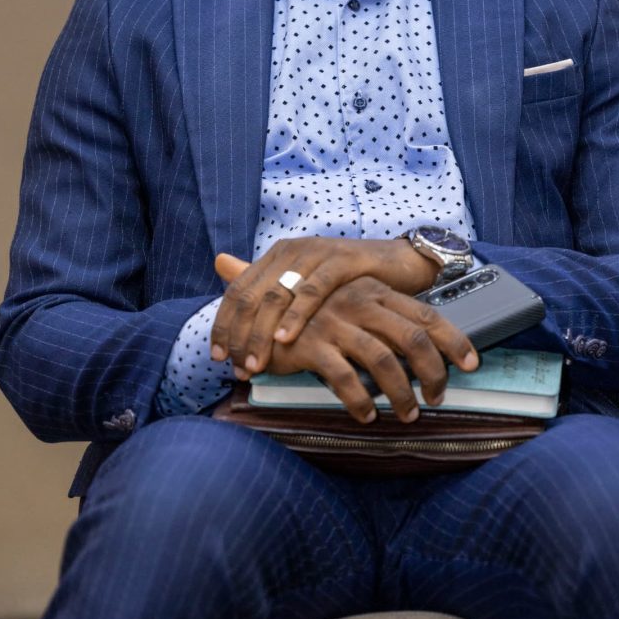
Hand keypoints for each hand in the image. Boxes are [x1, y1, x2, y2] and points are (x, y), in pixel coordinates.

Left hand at [212, 237, 438, 376]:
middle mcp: (292, 250)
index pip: (238, 290)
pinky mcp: (342, 261)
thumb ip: (273, 299)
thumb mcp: (307, 289)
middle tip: (236, 367)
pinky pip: (313, 290)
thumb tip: (237, 318)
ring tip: (255, 363)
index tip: (219, 357)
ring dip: (262, 333)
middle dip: (239, 334)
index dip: (224, 324)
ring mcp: (316, 253)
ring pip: (276, 295)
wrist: (400, 263)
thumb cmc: (351, 283)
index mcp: (278, 256)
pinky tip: (286, 340)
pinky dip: (297, 316)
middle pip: (251, 295)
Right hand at [266, 278, 478, 423]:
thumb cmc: (314, 314)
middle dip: (433, 374)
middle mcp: (359, 302)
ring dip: (401, 395)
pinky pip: (345, 379)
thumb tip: (424, 346)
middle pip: (413, 339)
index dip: (454, 340)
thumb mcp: (352, 307)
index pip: (426, 315)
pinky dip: (361, 402)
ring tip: (406, 414)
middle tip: (436, 398)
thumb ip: (383, 321)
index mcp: (375, 291)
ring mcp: (336, 322)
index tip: (471, 363)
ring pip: (384, 362)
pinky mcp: (312, 345)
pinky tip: (366, 416)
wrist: (259, 310)